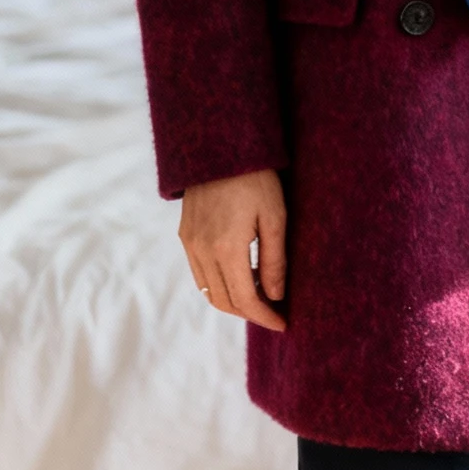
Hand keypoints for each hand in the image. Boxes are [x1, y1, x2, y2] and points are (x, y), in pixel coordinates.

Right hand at [180, 169, 286, 331]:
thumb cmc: (256, 178)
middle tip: (275, 312)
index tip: (283, 324)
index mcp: (227, 248)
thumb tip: (276, 296)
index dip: (265, 317)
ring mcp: (190, 243)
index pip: (245, 299)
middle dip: (251, 313)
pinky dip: (219, 285)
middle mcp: (202, 250)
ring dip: (234, 301)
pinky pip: (200, 274)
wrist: (220, 145)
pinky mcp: (185, 235)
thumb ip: (275, 260)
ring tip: (261, 297)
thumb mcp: (276, 217)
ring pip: (209, 291)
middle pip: (225, 301)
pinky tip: (241, 277)